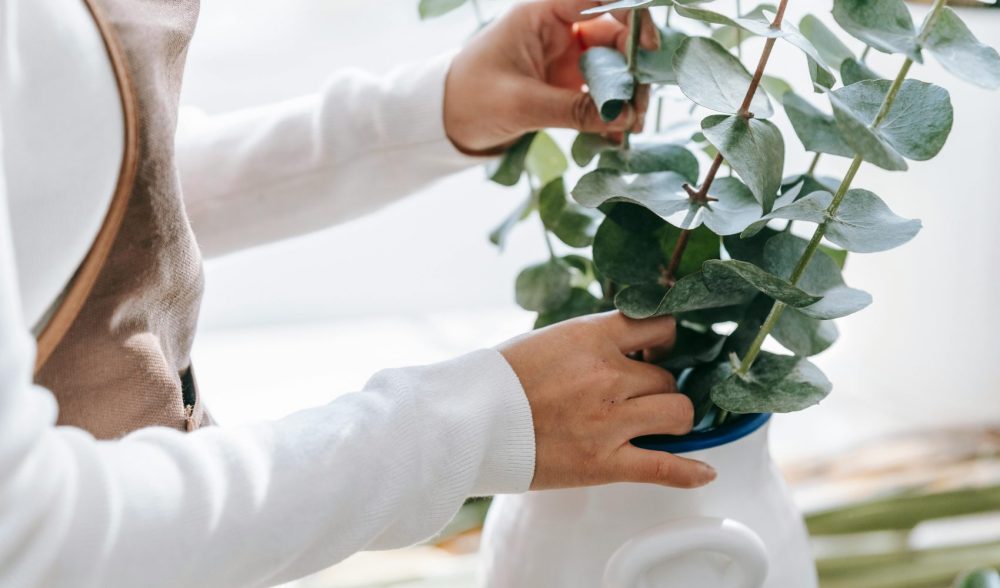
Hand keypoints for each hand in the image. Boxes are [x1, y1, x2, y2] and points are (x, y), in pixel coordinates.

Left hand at [444, 0, 658, 152]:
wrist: (443, 121)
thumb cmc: (469, 99)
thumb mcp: (521, 105)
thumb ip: (573, 110)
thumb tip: (625, 117)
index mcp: (542, 14)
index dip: (631, 14)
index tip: (647, 49)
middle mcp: (558, 29)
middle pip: (614, 35)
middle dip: (633, 68)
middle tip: (640, 106)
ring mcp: (564, 57)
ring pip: (612, 66)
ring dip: (626, 94)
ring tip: (632, 125)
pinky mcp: (565, 84)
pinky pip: (599, 92)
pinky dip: (611, 111)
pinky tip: (618, 135)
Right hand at [498, 312, 716, 489]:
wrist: (468, 422)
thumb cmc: (499, 380)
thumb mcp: (548, 341)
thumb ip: (591, 342)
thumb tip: (629, 344)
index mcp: (591, 339)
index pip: (658, 327)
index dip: (665, 339)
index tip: (659, 349)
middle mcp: (607, 376)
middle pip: (667, 378)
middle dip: (657, 388)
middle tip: (636, 398)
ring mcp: (609, 422)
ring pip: (678, 413)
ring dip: (672, 418)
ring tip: (657, 423)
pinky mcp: (604, 463)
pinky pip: (664, 467)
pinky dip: (690, 471)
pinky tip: (705, 472)